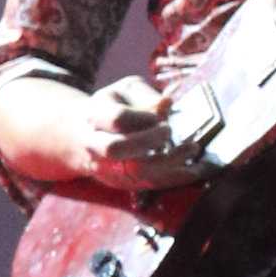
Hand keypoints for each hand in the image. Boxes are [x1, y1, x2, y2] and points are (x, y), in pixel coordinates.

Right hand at [80, 74, 200, 194]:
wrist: (81, 135)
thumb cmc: (112, 106)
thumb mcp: (126, 91)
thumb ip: (146, 95)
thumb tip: (167, 104)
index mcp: (95, 115)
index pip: (117, 118)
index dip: (142, 117)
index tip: (160, 115)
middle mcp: (95, 144)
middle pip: (116, 148)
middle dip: (148, 140)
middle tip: (169, 131)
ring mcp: (106, 168)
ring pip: (133, 172)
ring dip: (167, 163)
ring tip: (192, 149)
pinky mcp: (119, 183)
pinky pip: (146, 186)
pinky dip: (172, 178)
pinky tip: (194, 170)